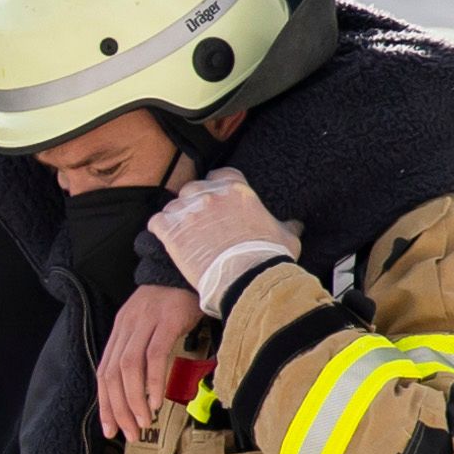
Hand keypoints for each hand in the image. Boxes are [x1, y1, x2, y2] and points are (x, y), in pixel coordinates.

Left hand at [96, 284, 202, 442]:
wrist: (191, 268)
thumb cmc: (174, 303)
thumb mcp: (149, 326)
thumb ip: (140, 351)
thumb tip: (139, 388)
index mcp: (120, 330)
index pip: (104, 372)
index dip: (105, 403)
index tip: (110, 429)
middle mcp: (127, 326)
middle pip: (112, 374)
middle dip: (118, 408)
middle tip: (129, 433)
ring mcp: (146, 322)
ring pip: (129, 367)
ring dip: (134, 400)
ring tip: (143, 422)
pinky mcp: (167, 320)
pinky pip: (154, 355)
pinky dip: (153, 381)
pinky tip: (157, 401)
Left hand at [148, 173, 300, 304]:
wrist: (247, 279)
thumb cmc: (268, 257)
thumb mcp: (286, 237)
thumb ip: (287, 226)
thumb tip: (296, 225)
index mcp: (237, 189)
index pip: (220, 174)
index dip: (217, 188)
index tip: (217, 202)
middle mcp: (210, 194)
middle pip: (194, 188)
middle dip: (195, 202)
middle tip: (200, 223)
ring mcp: (189, 211)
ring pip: (174, 205)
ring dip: (178, 218)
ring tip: (185, 236)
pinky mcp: (171, 231)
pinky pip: (157, 222)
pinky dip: (161, 230)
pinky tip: (168, 241)